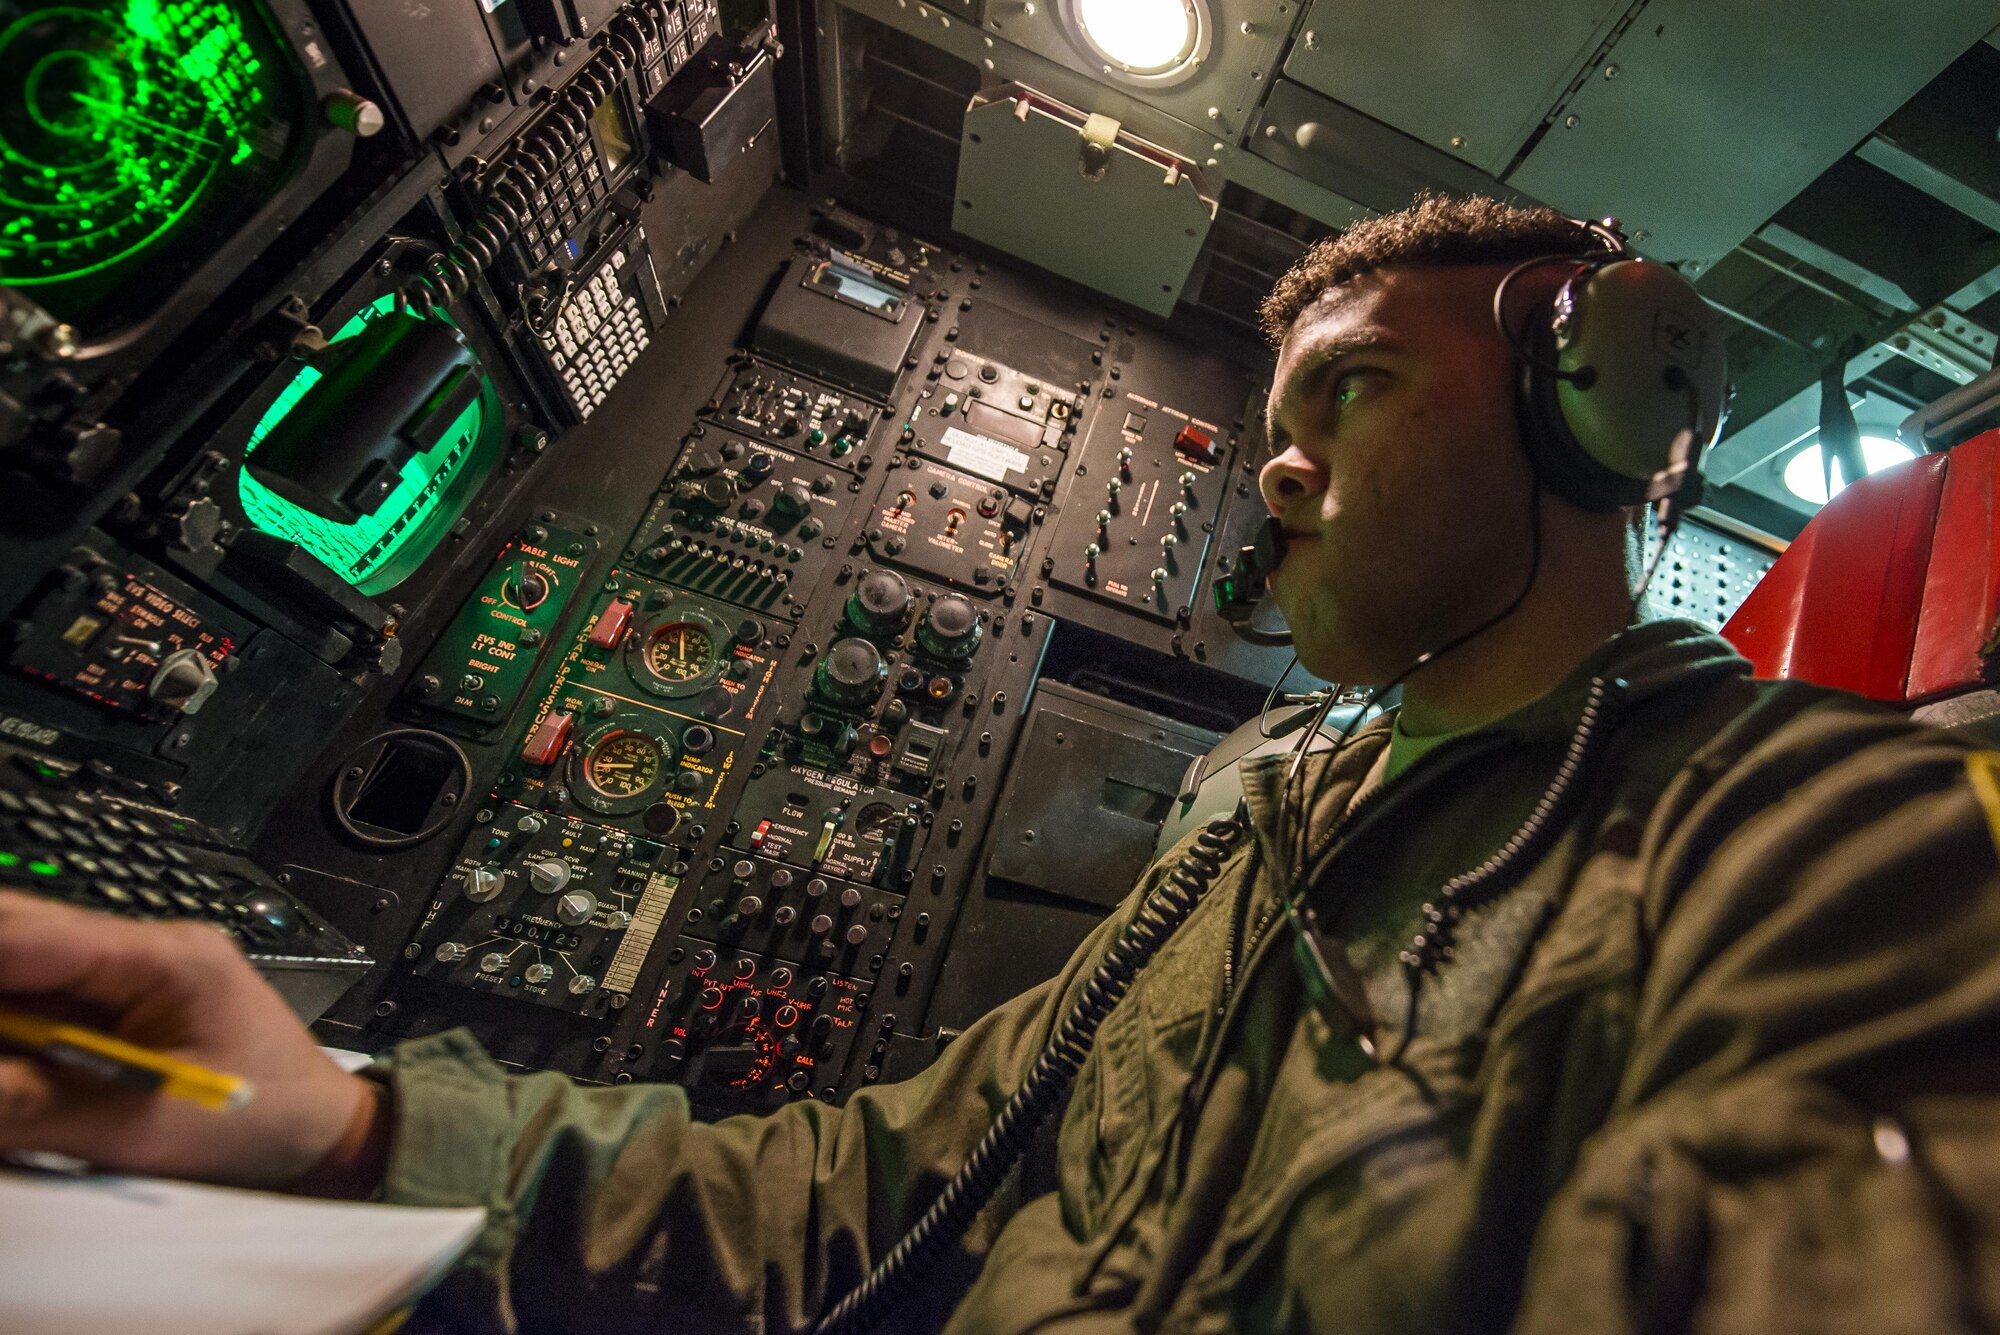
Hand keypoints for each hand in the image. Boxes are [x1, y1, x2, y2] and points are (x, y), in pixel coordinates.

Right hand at [0, 890, 384, 1192]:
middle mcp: (141, 950)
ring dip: (1, 1017)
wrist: (326, 1137)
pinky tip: (17, 1073)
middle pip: (13, 944)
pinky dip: (10, 1037)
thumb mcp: (144, 1127)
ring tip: (15, 1075)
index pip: (30, 933)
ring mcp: (127, 976)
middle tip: (1, 1065)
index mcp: (165, 957)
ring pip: (17, 976)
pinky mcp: (113, 1008)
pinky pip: (34, 1009)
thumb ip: (34, 1103)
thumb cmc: (265, 1124)